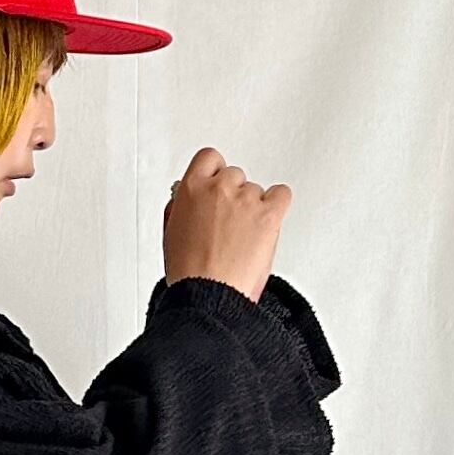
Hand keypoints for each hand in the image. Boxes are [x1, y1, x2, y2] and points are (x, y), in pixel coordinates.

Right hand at [161, 146, 291, 303]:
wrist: (208, 295)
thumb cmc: (189, 274)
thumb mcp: (171, 233)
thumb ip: (182, 208)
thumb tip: (189, 201)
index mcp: (191, 189)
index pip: (209, 159)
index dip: (215, 174)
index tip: (217, 187)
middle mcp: (219, 188)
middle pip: (235, 176)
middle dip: (233, 197)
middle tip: (231, 223)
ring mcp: (245, 200)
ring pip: (256, 190)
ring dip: (253, 208)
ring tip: (245, 237)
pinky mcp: (268, 214)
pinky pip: (281, 194)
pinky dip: (277, 205)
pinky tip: (268, 221)